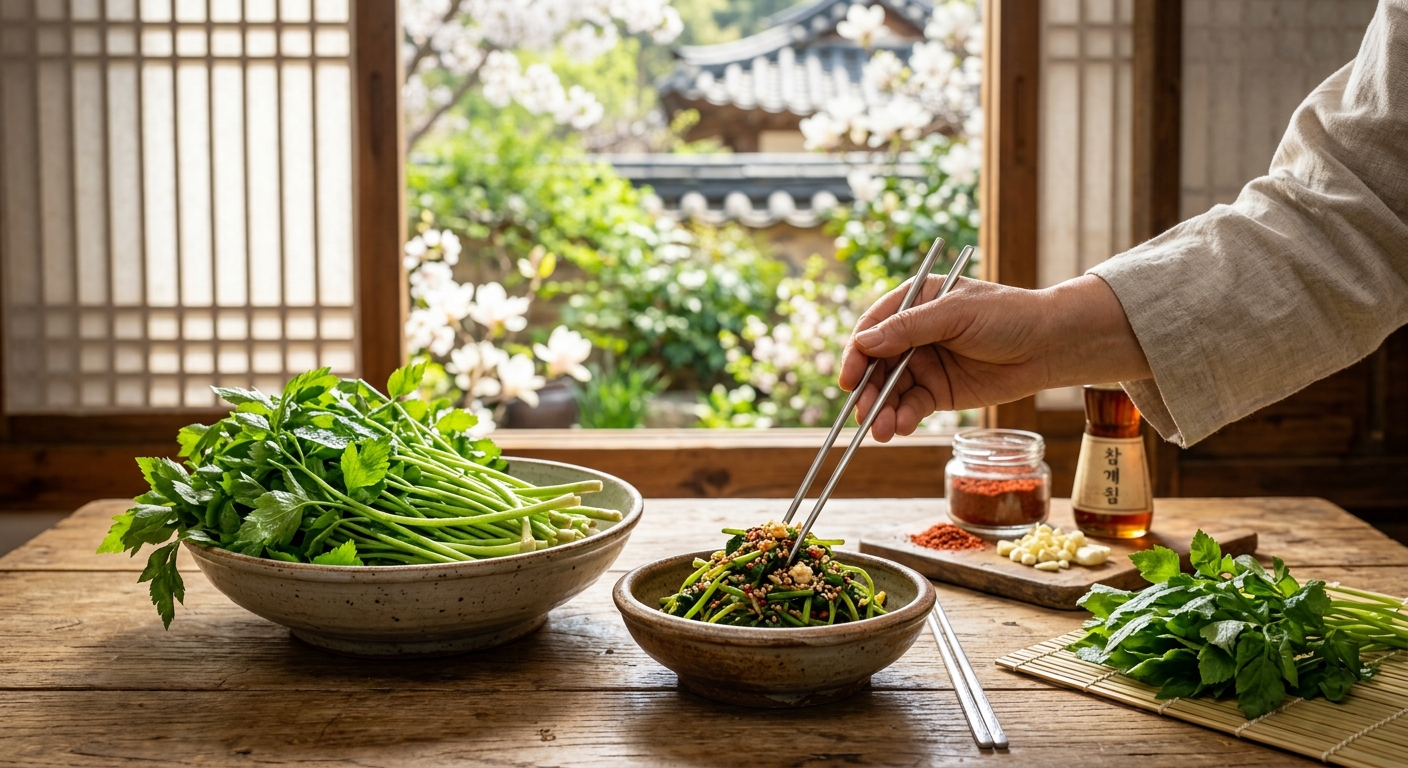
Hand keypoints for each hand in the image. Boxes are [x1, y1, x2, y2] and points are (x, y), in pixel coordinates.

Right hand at [839, 274, 1150, 440]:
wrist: (1050, 345)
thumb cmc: (1008, 316)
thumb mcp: (955, 314)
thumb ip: (908, 329)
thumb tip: (864, 342)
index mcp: (914, 303)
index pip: (872, 328)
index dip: (856, 354)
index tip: (849, 379)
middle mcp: (913, 334)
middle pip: (876, 364)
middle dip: (867, 391)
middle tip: (863, 415)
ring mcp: (925, 364)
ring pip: (890, 390)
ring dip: (882, 411)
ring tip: (882, 432)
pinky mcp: (939, 392)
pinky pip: (912, 407)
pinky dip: (902, 418)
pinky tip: (899, 428)